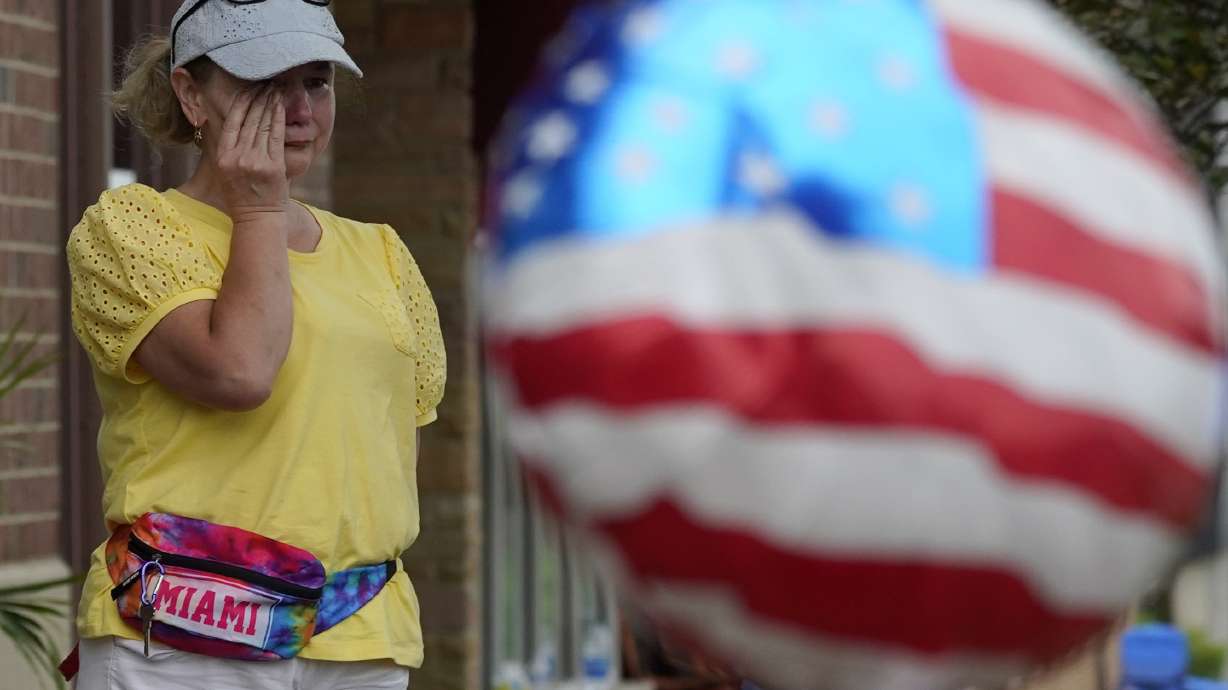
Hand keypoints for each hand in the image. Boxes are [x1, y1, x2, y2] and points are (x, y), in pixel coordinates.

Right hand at [215, 84, 287, 219]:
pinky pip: (276, 136)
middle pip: (249, 119)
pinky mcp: (273, 166)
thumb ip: (224, 145)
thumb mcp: (224, 169)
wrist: (257, 218)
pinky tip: (281, 105)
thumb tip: (216, 118)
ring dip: (270, 102)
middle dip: (259, 97)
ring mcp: (255, 161)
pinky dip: (279, 118)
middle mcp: (237, 157)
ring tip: (276, 88)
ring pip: (263, 124)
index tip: (249, 87)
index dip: (242, 101)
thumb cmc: (242, 193)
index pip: (232, 121)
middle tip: (266, 81)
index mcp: (223, 156)